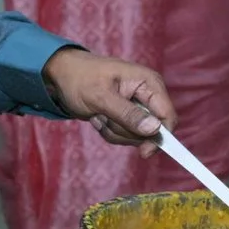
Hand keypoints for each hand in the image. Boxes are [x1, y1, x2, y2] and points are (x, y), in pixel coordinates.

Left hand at [41, 49, 174, 147]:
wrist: (60, 76)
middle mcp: (147, 95)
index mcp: (148, 83)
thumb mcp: (100, 97)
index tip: (145, 152)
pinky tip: (96, 117)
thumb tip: (154, 129)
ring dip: (113, 130)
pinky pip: (123, 135)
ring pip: (135, 136)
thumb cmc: (79, 78)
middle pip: (151, 130)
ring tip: (97, 113)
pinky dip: (108, 130)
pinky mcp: (126, 117)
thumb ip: (127, 114)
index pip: (167, 115)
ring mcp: (137, 107)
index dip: (161, 135)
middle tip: (103, 115)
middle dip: (124, 129)